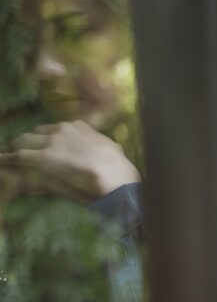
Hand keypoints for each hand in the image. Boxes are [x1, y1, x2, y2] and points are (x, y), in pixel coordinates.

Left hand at [0, 121, 139, 202]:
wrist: (115, 175)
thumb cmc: (119, 166)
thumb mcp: (112, 149)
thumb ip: (101, 146)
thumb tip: (107, 148)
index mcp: (80, 126)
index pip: (56, 128)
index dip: (48, 137)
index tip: (46, 144)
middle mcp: (63, 129)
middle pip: (37, 132)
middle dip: (28, 141)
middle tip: (21, 150)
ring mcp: (52, 142)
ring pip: (24, 141)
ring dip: (14, 148)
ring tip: (7, 155)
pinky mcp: (43, 157)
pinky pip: (19, 156)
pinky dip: (7, 158)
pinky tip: (1, 161)